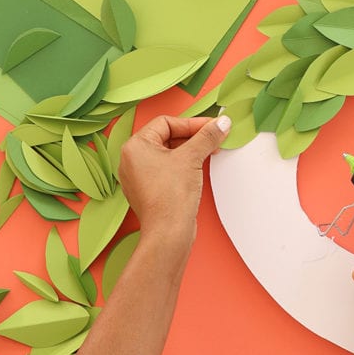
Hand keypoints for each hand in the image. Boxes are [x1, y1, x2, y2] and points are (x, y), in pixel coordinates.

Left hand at [118, 115, 230, 255]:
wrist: (169, 232)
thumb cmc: (171, 195)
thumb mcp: (192, 157)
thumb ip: (207, 136)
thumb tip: (222, 122)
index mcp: (135, 146)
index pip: (166, 123)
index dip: (192, 123)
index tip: (212, 127)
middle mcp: (132, 159)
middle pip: (167, 137)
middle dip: (193, 137)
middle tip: (214, 139)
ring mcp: (139, 176)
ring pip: (168, 154)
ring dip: (190, 151)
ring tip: (209, 153)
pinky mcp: (148, 190)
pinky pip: (166, 169)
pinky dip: (183, 165)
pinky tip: (198, 169)